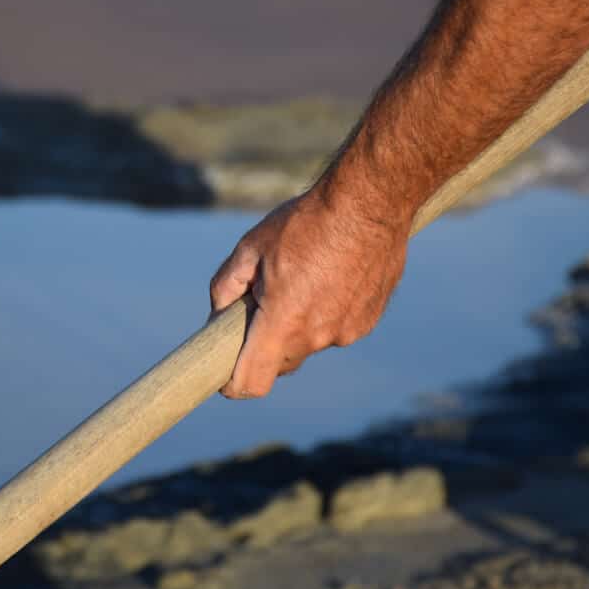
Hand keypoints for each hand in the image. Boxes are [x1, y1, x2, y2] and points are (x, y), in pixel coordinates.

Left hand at [209, 182, 410, 399]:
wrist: (370, 203)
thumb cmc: (306, 222)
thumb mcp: (251, 247)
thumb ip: (226, 286)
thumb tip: (218, 312)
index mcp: (284, 322)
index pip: (253, 382)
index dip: (233, 385)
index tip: (224, 377)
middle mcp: (317, 336)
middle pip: (280, 363)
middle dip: (264, 345)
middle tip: (258, 308)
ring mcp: (347, 331)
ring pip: (309, 343)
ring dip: (297, 326)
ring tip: (300, 281)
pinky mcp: (367, 321)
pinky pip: (336, 329)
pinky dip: (325, 314)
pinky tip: (328, 278)